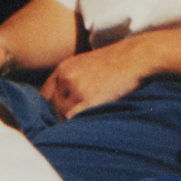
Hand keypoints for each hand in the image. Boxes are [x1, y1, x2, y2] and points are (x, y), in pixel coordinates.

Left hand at [40, 38, 154, 117]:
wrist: (135, 57)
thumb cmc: (117, 62)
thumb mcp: (88, 64)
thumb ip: (74, 78)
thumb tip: (66, 101)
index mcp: (64, 67)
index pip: (44, 93)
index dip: (50, 107)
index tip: (57, 115)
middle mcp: (66, 77)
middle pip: (53, 106)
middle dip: (61, 115)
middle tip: (76, 121)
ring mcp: (76, 88)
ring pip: (62, 114)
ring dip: (71, 120)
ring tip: (85, 121)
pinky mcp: (88, 99)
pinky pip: (73, 118)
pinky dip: (79, 123)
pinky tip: (90, 121)